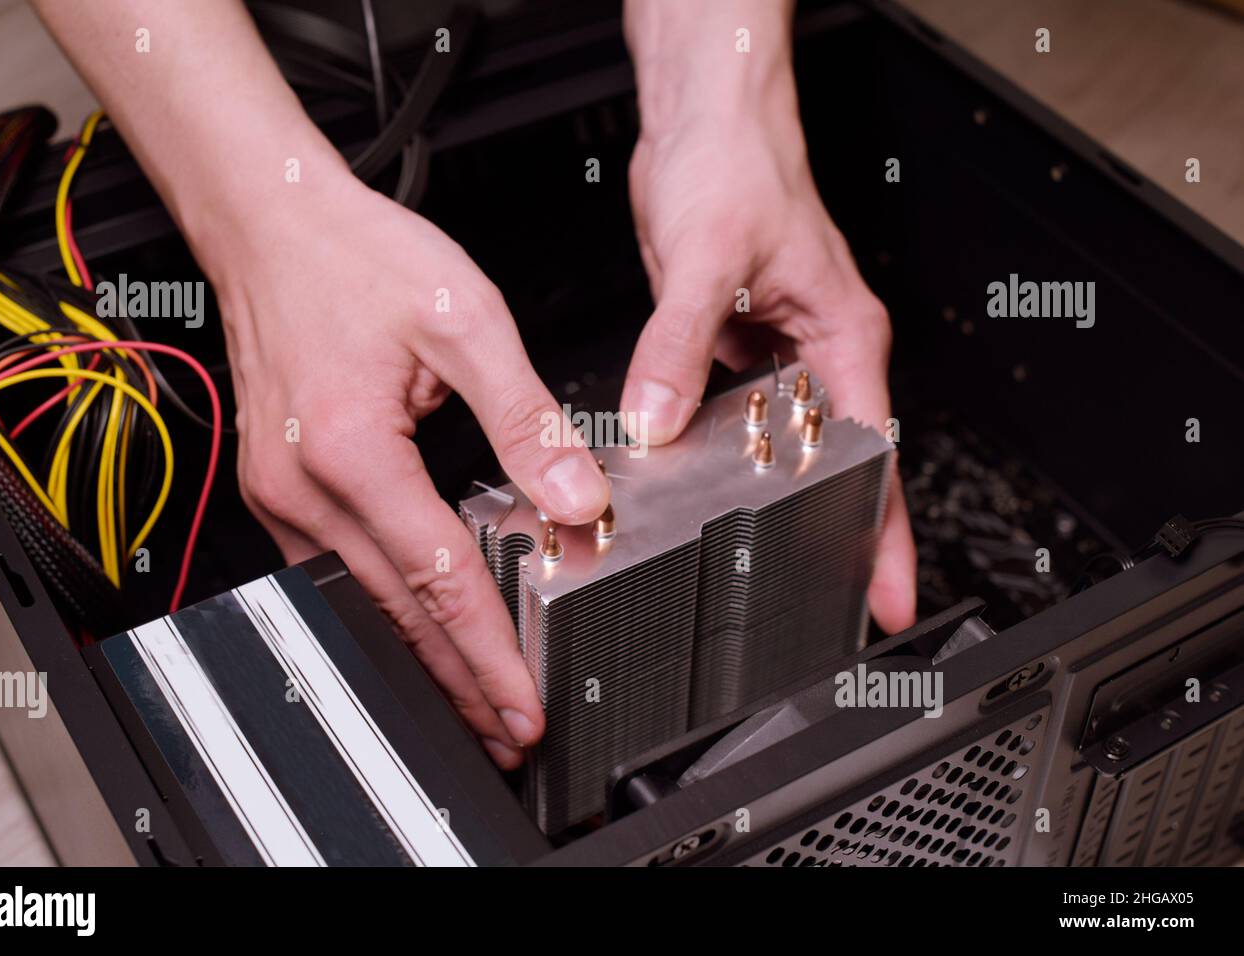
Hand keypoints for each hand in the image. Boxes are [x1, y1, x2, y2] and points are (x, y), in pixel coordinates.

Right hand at [210, 175, 609, 766]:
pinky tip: (418, 623)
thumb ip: (525, 418)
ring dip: (420, 652)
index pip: (439, 579)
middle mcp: (304, 485)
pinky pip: (335, 567)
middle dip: (457, 679)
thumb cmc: (355, 257)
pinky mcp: (278, 484)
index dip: (488, 650)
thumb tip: (576, 493)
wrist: (272, 221)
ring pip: (362, 599)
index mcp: (352, 451)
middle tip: (503, 730)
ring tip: (471, 696)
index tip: (521, 702)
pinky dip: (384, 605)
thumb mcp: (464, 323)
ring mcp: (281, 491)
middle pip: (397, 610)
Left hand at [622, 96, 916, 632]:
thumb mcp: (706, 261)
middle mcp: (819, 352)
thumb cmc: (738, 164)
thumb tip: (656, 419)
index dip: (880, 530)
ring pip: (781, 446)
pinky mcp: (732, 343)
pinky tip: (695, 483)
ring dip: (771, 498)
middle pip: (835, 463)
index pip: (874, 454)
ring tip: (759, 564)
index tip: (884, 592)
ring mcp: (775, 351)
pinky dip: (718, 453)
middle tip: (820, 605)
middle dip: (833, 534)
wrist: (704, 120)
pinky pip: (734, 417)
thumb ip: (678, 347)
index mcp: (845, 338)